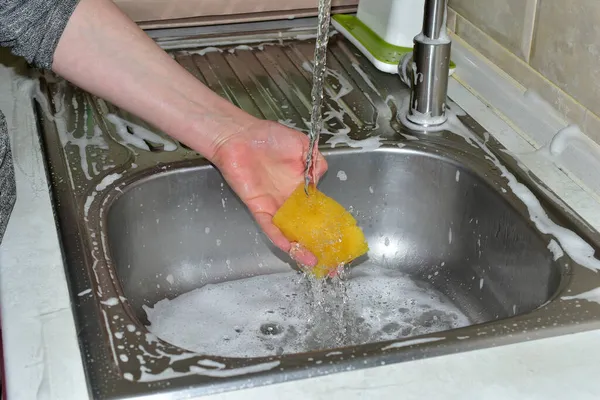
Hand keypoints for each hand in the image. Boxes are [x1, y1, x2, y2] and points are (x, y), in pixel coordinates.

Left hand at [210, 119, 327, 266]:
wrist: (240, 136)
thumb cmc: (269, 137)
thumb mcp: (302, 144)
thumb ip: (317, 162)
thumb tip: (320, 180)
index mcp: (301, 186)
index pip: (317, 209)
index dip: (328, 222)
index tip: (341, 235)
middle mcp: (289, 199)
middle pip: (305, 226)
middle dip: (318, 242)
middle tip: (331, 258)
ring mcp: (274, 205)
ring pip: (289, 232)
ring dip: (301, 248)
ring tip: (315, 262)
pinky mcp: (259, 208)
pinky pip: (270, 227)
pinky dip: (281, 239)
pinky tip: (293, 249)